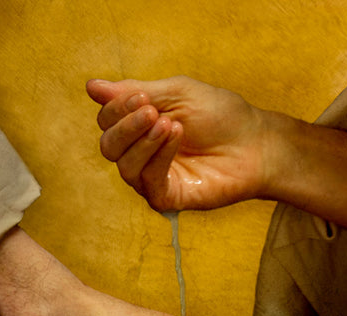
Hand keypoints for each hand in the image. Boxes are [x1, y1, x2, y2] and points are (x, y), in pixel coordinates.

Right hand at [86, 76, 268, 212]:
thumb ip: (135, 92)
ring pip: (123, 165)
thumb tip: (91, 87)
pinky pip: (147, 181)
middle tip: (152, 110)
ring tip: (171, 124)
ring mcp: (153, 178)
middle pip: (108, 145)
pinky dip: (157, 156)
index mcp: (140, 127)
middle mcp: (141, 154)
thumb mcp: (177, 93)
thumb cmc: (221, 116)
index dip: (116, 108)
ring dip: (142, 140)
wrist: (255, 144)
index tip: (142, 96)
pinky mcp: (168, 198)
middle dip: (125, 125)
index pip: (107, 121)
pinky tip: (176, 137)